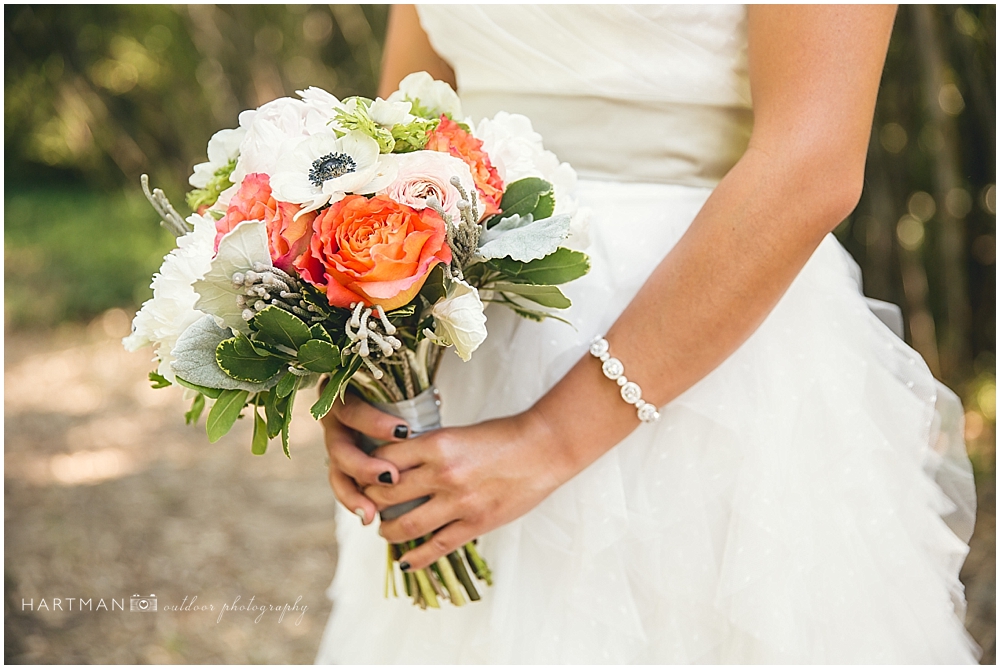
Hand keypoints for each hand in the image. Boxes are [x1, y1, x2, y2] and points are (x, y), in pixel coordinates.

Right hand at [321, 390, 411, 525]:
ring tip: (371, 512)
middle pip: (339, 447)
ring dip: (354, 493)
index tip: (403, 432)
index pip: (354, 410)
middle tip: (390, 478)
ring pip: (337, 472)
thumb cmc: (406, 399)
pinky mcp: (341, 466)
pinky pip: (342, 487)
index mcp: (346, 398)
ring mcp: (336, 445)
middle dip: (363, 465)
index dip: (374, 423)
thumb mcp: (404, 395)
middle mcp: (336, 423)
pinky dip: (354, 502)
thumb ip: (407, 400)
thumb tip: (430, 406)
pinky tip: (368, 516)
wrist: (397, 408)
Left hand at [364, 409, 571, 570]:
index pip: (384, 459)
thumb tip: (400, 464)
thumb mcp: (459, 433)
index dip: (368, 469)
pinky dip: (417, 558)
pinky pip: (438, 547)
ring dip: (388, 531)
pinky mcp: (476, 523)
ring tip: (385, 531)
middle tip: (368, 505)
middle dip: (371, 501)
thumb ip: (430, 449)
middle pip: (387, 494)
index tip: (364, 474)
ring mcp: (459, 502)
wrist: (544, 449)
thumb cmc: (504, 436)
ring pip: (406, 525)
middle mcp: (442, 473)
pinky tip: (406, 562)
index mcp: (437, 444)